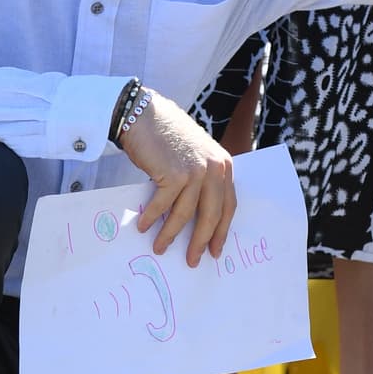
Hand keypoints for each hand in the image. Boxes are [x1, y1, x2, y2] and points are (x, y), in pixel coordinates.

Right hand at [120, 90, 235, 266]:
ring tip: (160, 248)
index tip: (215, 250)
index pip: (228, 205)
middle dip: (201, 241)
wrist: (144, 113)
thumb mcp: (194, 154)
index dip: (221, 230)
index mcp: (223, 165)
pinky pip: (164, 206)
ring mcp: (196, 171)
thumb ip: (201, 178)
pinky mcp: (175, 174)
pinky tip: (144, 227)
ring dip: (170, 235)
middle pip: (211, 215)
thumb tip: (195, 215)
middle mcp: (215, 168)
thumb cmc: (166, 135)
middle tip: (192, 260)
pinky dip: (153, 218)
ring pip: (186, 215)